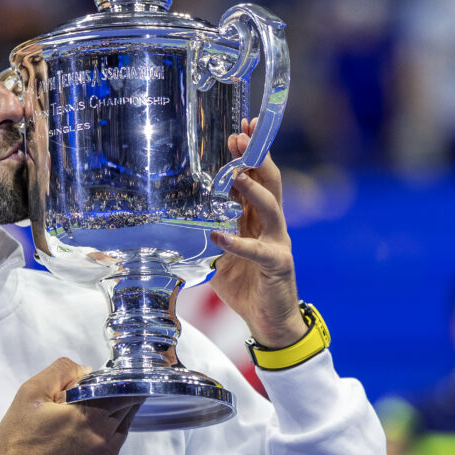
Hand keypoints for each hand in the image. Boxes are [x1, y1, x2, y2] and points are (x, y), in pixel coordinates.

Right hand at [0, 357, 141, 454]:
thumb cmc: (20, 440)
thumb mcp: (31, 393)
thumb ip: (61, 371)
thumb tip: (85, 371)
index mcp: (89, 416)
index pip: (124, 391)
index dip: (120, 380)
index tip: (113, 377)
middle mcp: (103, 440)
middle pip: (127, 409)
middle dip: (117, 397)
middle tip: (100, 393)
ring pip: (122, 429)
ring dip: (113, 417)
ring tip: (89, 414)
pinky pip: (114, 449)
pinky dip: (106, 438)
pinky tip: (84, 436)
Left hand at [208, 118, 305, 348]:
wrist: (270, 322)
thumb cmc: (246, 286)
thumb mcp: (220, 255)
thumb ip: (207, 235)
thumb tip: (176, 222)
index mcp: (257, 219)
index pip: (256, 179)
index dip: (249, 156)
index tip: (238, 132)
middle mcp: (271, 225)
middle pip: (269, 182)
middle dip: (256, 157)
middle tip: (242, 136)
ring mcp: (278, 242)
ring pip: (272, 207)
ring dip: (254, 189)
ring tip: (236, 175)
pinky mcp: (277, 264)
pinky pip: (257, 250)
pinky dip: (237, 243)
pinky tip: (218, 236)